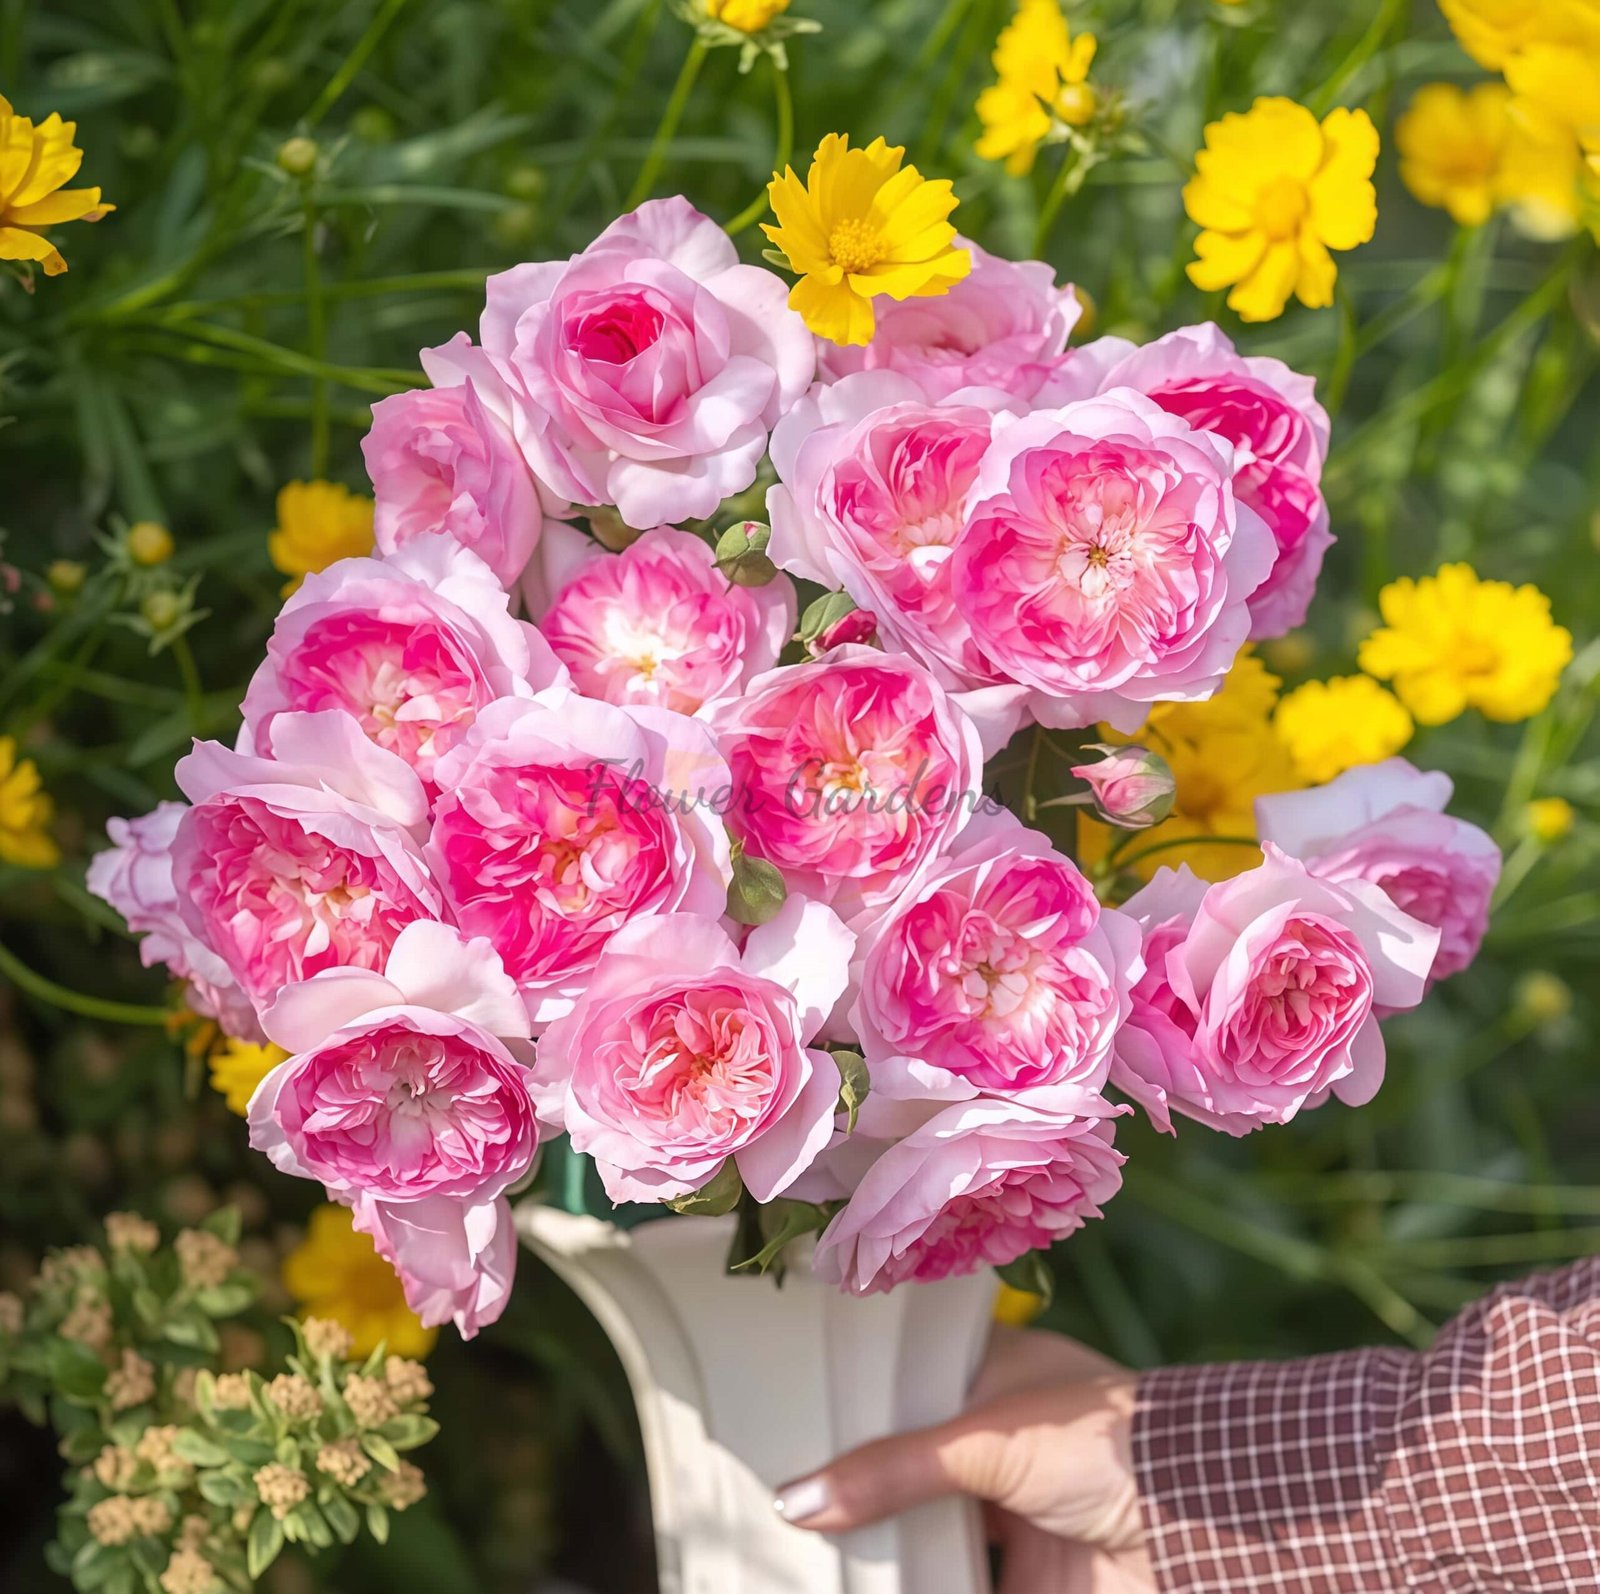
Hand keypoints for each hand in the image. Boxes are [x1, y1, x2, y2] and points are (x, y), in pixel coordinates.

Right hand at [774, 1327, 1154, 1593]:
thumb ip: (891, 1470)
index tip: (791, 1405)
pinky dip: (919, 1586)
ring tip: (804, 1547)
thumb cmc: (1105, 1442)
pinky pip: (955, 1584)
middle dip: (855, 1481)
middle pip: (909, 1462)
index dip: (854, 1393)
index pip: (907, 1374)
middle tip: (781, 1486)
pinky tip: (866, 1585)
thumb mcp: (986, 1439)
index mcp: (996, 1374)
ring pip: (927, 1531)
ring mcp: (1013, 1515)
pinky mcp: (1028, 1581)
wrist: (1205, 1523)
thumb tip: (795, 1500)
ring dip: (880, 1545)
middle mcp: (999, 1441)